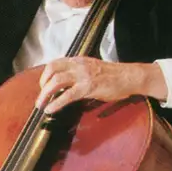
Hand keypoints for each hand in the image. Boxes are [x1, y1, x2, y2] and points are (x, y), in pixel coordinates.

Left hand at [36, 58, 168, 113]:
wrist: (130, 76)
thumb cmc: (114, 76)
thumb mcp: (92, 70)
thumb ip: (78, 74)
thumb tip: (66, 86)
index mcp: (78, 61)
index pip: (54, 63)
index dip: (45, 75)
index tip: (43, 86)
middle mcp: (78, 65)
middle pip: (51, 70)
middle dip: (42, 85)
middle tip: (41, 98)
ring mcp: (83, 75)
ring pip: (56, 81)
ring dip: (45, 94)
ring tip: (41, 105)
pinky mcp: (89, 87)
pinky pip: (67, 95)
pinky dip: (56, 103)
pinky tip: (50, 110)